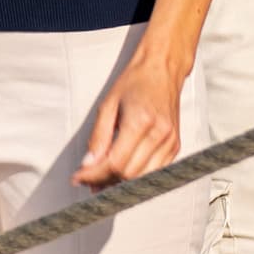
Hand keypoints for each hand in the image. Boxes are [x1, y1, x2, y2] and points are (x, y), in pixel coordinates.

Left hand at [77, 44, 186, 185]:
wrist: (162, 70)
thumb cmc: (134, 83)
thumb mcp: (107, 104)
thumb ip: (98, 136)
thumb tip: (88, 165)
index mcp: (140, 122)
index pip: (115, 163)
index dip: (94, 175)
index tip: (78, 178)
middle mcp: (159, 135)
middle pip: (129, 174)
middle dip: (105, 181)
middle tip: (87, 178)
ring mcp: (170, 142)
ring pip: (143, 178)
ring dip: (121, 183)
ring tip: (102, 178)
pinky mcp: (175, 146)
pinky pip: (155, 173)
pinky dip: (137, 176)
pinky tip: (122, 171)